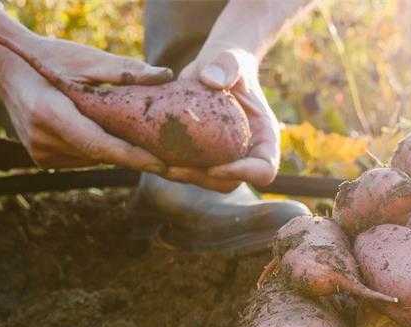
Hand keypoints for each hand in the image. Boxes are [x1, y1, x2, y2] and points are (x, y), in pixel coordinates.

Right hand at [0, 35, 172, 172]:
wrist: (9, 70)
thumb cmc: (51, 59)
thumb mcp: (86, 60)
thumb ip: (123, 70)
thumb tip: (164, 75)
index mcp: (50, 115)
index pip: (100, 146)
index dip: (133, 158)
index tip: (163, 165)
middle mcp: (43, 141)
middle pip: (101, 154)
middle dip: (133, 150)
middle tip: (165, 144)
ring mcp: (41, 154)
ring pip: (95, 158)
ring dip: (114, 147)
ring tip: (130, 128)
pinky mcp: (43, 159)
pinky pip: (83, 157)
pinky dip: (98, 147)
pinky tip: (102, 129)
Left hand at [168, 48, 279, 191]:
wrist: (214, 68)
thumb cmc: (229, 62)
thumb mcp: (231, 60)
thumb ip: (228, 66)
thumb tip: (211, 79)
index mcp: (264, 137)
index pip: (264, 170)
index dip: (243, 174)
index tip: (215, 166)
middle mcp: (246, 153)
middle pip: (231, 182)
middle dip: (202, 179)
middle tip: (173, 168)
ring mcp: (224, 158)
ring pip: (206, 181)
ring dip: (181, 176)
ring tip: (155, 163)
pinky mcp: (202, 156)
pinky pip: (188, 168)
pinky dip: (168, 164)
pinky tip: (145, 153)